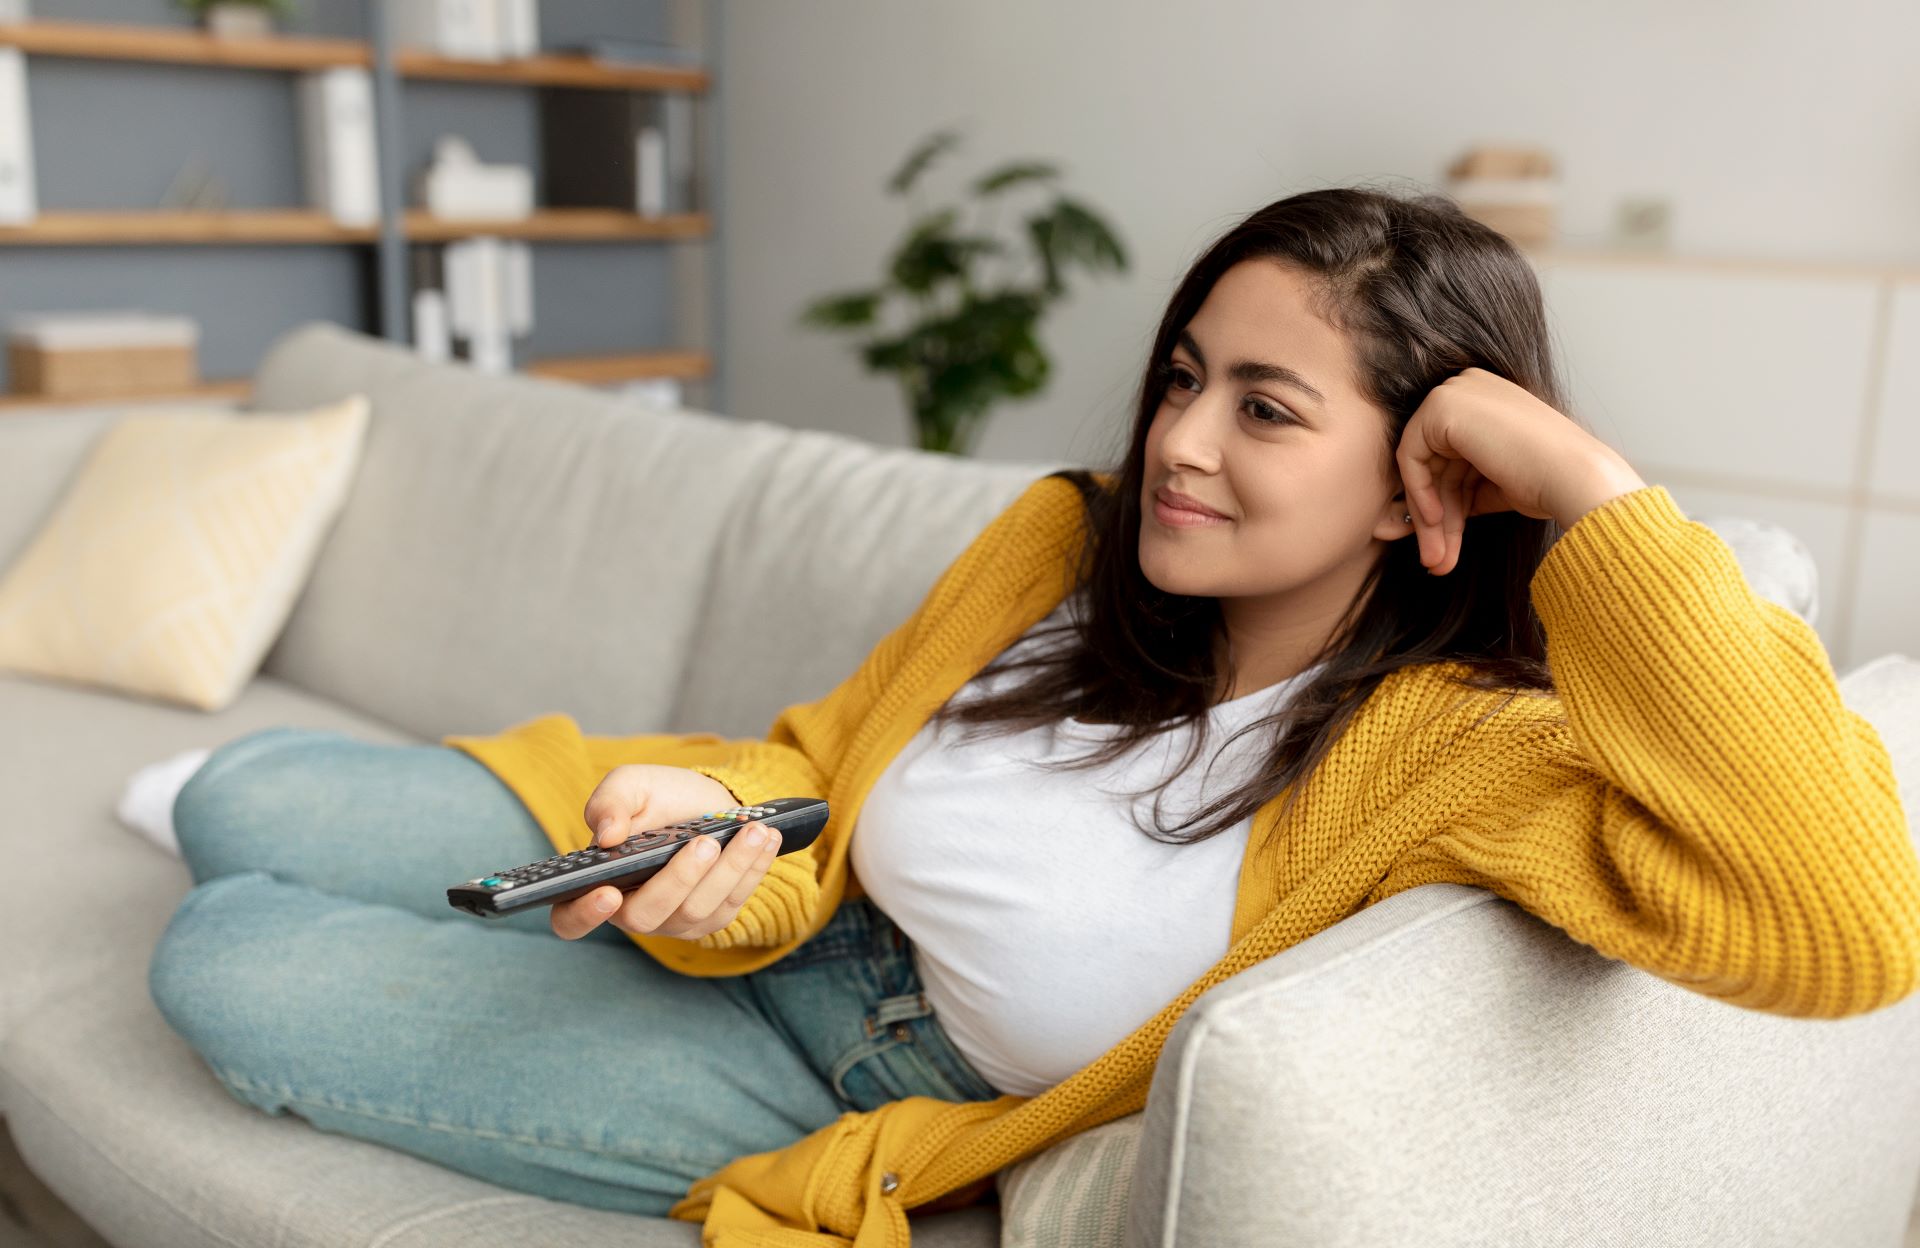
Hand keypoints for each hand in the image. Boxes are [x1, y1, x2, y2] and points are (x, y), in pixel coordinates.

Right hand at [549, 764, 782, 941]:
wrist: (705, 801)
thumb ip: (610, 802)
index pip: (570, 919)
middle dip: (679, 880)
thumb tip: (607, 834)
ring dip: (728, 870)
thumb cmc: (658, 797)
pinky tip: (765, 840)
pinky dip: (751, 871)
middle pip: (646, 916)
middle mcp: (632, 911)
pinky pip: (731, 904)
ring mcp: (673, 920)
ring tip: (752, 832)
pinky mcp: (712, 918)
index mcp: (598, 882)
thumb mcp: (630, 785)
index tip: (607, 893)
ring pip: (697, 911)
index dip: (583, 915)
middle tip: (704, 844)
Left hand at [1395, 367, 1647, 575]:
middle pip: (1435, 464)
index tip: (1445, 545)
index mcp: (1486, 400)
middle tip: (1436, 561)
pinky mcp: (1442, 405)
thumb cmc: (1548, 483)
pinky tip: (1436, 522)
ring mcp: (1455, 392)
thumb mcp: (1495, 483)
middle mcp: (1469, 388)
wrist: (1574, 476)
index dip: (1446, 503)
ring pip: (1422, 467)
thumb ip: (1463, 487)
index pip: (1451, 457)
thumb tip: (1430, 517)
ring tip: (1436, 561)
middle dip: (1436, 518)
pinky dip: (1419, 493)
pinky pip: (1411, 457)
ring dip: (1429, 520)